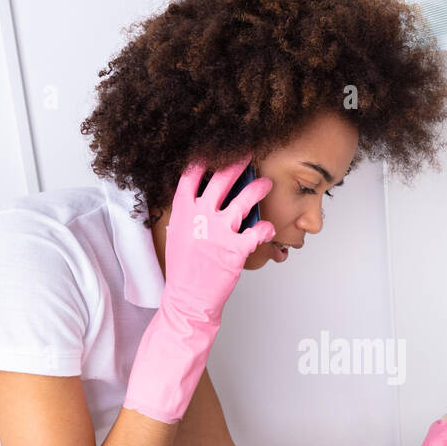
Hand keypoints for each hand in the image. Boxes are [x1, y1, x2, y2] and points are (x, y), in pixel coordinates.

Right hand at [123, 156, 274, 423]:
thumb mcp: (178, 233)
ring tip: (267, 183)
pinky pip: (257, 231)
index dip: (206, 156)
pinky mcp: (234, 250)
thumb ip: (188, 210)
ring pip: (244, 200)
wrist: (187, 299)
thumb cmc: (185, 267)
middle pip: (221, 178)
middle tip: (250, 152)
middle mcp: (200, 216)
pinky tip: (268, 227)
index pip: (192, 173)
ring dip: (258, 188)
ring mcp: (218, 232)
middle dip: (238, 161)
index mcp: (183, 210)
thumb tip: (198, 191)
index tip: (217, 145)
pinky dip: (265, 228)